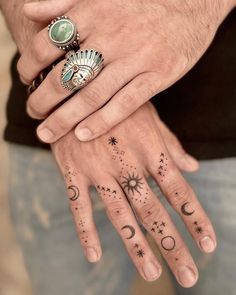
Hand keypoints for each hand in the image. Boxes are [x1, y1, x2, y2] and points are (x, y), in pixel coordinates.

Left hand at [18, 0, 234, 142]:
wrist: (194, 3)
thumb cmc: (144, 3)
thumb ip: (64, 3)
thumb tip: (29, 12)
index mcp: (94, 13)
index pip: (48, 44)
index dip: (29, 64)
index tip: (24, 78)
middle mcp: (111, 37)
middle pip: (66, 75)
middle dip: (43, 98)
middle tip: (32, 113)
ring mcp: (135, 59)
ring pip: (92, 95)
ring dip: (65, 118)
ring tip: (47, 132)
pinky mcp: (157, 76)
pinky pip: (125, 104)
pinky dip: (102, 121)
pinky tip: (82, 135)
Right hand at [52, 102, 215, 286]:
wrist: (78, 86)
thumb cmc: (118, 102)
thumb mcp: (150, 116)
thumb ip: (170, 144)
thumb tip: (193, 168)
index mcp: (150, 149)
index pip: (179, 190)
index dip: (195, 218)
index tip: (208, 244)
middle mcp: (128, 163)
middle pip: (154, 211)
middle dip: (173, 245)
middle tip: (188, 276)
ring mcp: (99, 169)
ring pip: (120, 215)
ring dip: (136, 246)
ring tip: (151, 274)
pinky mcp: (73, 171)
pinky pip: (79, 205)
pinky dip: (85, 231)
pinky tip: (93, 256)